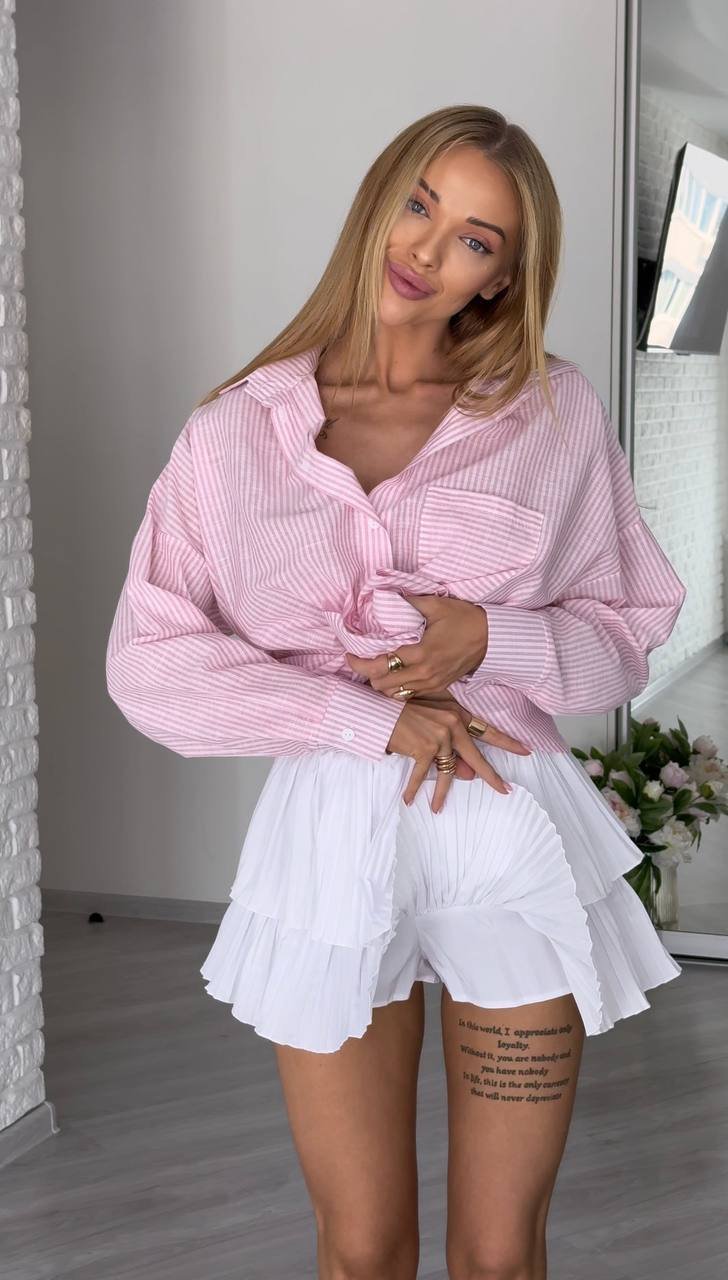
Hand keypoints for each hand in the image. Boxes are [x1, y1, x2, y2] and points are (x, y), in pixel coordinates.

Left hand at [345, 594, 487, 696]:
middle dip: (368, 674)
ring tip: (377, 669)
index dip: (359, 663)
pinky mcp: (439, 687)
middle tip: (362, 660)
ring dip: (382, 683)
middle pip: (382, 685)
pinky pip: (410, 695)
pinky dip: (397, 688)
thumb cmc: (465, 619)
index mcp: (421, 654)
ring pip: (395, 694)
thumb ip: (409, 601)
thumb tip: (387, 595)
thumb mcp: (436, 605)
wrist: (492, 638)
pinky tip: (395, 675)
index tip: (350, 655)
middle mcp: (424, 673)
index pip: (380, 665)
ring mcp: (432, 683)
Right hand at [386, 688, 531, 811]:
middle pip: (476, 757)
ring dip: (441, 793)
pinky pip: (422, 775)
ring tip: (437, 808)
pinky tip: (410, 800)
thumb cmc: (402, 713)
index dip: (507, 742)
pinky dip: (414, 788)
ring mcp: (440, 737)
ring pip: (447, 772)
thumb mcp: (430, 724)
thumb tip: (466, 774)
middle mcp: (453, 725)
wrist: (379, 709)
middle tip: (504, 790)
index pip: (487, 731)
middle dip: (491, 776)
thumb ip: (450, 747)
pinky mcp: (425, 748)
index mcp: (457, 715)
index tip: (525, 750)